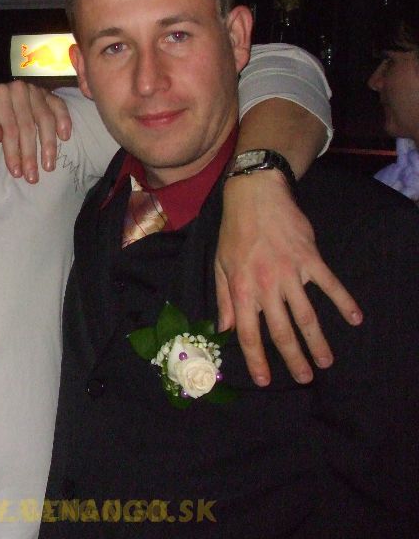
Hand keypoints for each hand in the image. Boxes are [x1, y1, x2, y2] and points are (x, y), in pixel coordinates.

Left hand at [0, 81, 71, 183]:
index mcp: (0, 95)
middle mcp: (19, 90)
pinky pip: (59, 106)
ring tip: (49, 166)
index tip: (17, 172)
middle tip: (32, 176)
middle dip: (31, 155)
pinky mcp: (46, 93)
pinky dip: (64, 121)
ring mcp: (35, 90)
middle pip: (28, 127)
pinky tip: (65, 137)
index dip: (14, 152)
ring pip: (45, 119)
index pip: (9, 128)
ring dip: (49, 145)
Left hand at [214, 171, 361, 385]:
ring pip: (306, 315)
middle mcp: (266, 285)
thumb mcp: (220, 265)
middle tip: (304, 378)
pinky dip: (343, 302)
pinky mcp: (310, 258)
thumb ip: (224, 298)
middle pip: (281, 331)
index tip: (265, 379)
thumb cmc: (234, 232)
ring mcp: (290, 272)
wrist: (255, 197)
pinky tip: (354, 318)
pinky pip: (330, 284)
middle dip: (292, 358)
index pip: (248, 333)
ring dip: (317, 341)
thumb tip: (223, 327)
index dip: (256, 359)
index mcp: (242, 289)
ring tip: (325, 361)